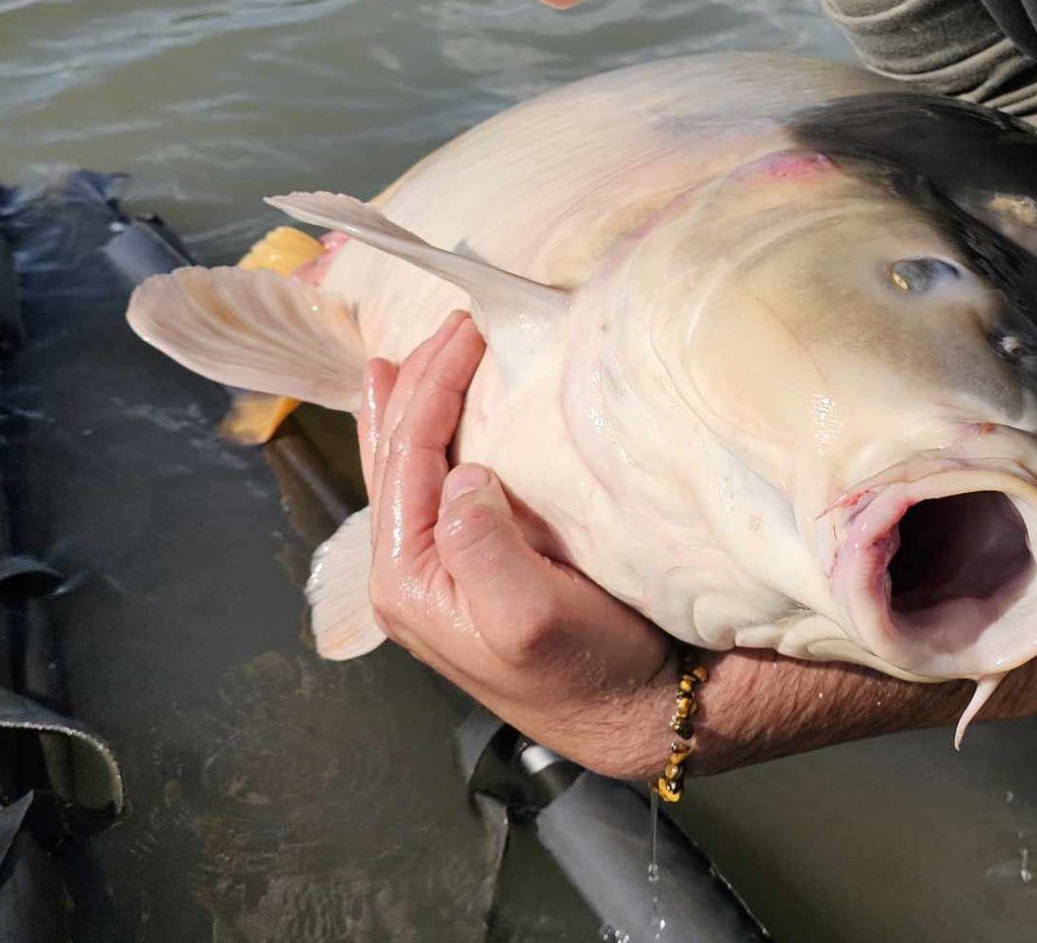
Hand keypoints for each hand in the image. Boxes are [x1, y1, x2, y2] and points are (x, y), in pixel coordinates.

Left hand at [359, 310, 675, 776]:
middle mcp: (413, 573)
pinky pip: (440, 487)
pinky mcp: (479, 566)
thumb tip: (462, 473)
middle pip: (396, 457)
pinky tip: (439, 420)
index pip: (407, 458)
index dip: (431, 386)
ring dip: (417, 408)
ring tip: (407, 361)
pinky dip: (439, 439)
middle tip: (451, 324)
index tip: (469, 329)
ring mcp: (443, 570)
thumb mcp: (528, 616)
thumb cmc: (589, 670)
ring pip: (412, 470)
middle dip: (416, 385)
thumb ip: (481, 545)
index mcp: (409, 578)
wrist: (639, 712)